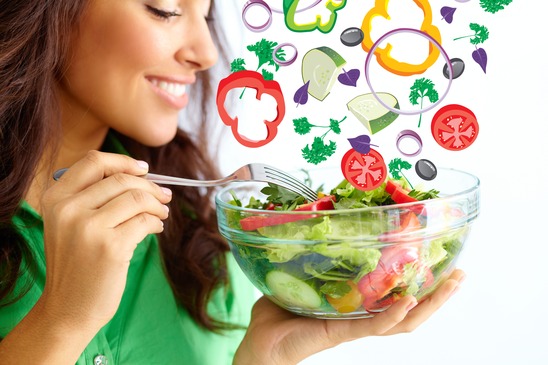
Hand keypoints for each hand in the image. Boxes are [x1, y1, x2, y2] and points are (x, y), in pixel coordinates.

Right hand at [37, 151, 171, 332]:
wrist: (68, 308)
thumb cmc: (77, 263)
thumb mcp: (70, 224)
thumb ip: (93, 197)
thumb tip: (140, 174)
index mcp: (55, 198)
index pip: (94, 161)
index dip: (124, 162)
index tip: (144, 170)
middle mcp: (68, 209)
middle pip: (122, 179)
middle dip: (151, 186)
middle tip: (164, 196)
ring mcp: (89, 228)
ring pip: (137, 198)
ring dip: (157, 204)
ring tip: (162, 214)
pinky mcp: (111, 247)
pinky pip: (145, 221)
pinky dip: (157, 222)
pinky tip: (156, 228)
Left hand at [234, 269, 464, 364]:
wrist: (262, 342)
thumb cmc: (281, 311)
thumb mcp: (301, 274)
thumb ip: (311, 252)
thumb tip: (313, 220)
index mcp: (357, 302)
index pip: (396, 292)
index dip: (420, 279)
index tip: (440, 259)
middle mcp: (362, 315)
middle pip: (411, 307)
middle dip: (439, 293)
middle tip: (461, 273)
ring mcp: (355, 325)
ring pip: (403, 320)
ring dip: (430, 304)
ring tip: (451, 284)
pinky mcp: (342, 332)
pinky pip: (374, 326)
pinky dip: (394, 315)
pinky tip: (410, 301)